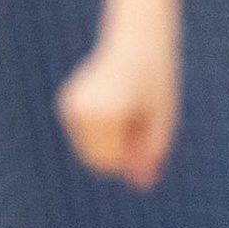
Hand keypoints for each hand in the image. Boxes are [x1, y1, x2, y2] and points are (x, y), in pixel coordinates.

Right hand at [56, 34, 179, 188]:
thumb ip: (151, 154)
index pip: (111, 161)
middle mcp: (81, 110)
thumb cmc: (157, 81)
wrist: (137, 41)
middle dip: (118, 151)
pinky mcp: (66, 104)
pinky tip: (114, 106)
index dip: (132, 155)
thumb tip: (141, 186)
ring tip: (126, 111)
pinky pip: (85, 137)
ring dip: (110, 142)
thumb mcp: (162, 120)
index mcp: (105, 114)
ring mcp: (70, 107)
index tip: (144, 127)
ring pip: (88, 151)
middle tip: (136, 119)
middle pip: (96, 159)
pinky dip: (101, 132)